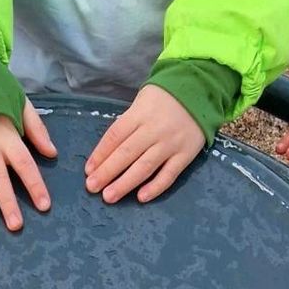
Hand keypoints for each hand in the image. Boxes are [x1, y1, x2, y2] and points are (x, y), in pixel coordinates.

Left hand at [85, 85, 204, 203]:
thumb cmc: (163, 101)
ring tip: (109, 196)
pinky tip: (141, 198)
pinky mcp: (185, 155)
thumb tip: (105, 154)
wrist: (200, 90)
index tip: (88, 171)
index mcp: (139, 114)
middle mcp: (154, 129)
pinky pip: (169, 174)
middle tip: (92, 187)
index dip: (100, 154)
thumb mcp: (141, 104)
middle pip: (126, 153)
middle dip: (107, 172)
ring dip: (125, 183)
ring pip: (145, 166)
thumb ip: (127, 126)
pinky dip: (155, 187)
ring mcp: (170, 143)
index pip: (115, 136)